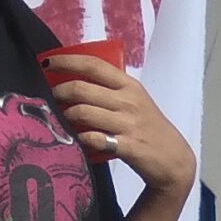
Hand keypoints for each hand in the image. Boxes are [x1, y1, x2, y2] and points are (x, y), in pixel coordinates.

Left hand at [45, 56, 195, 198]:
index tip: (47, 64)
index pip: (93, 65)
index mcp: (129, 85)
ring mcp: (128, 124)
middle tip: (50, 98)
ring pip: (82, 112)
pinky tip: (74, 140)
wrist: (173, 159)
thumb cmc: (149, 128)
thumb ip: (111, 90)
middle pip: (81, 88)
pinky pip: (94, 139)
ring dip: (64, 116)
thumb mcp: (136, 101)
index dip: (66, 61)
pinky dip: (79, 139)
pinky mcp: (127, 146)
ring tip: (58, 120)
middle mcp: (128, 101)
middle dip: (58, 92)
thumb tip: (74, 81)